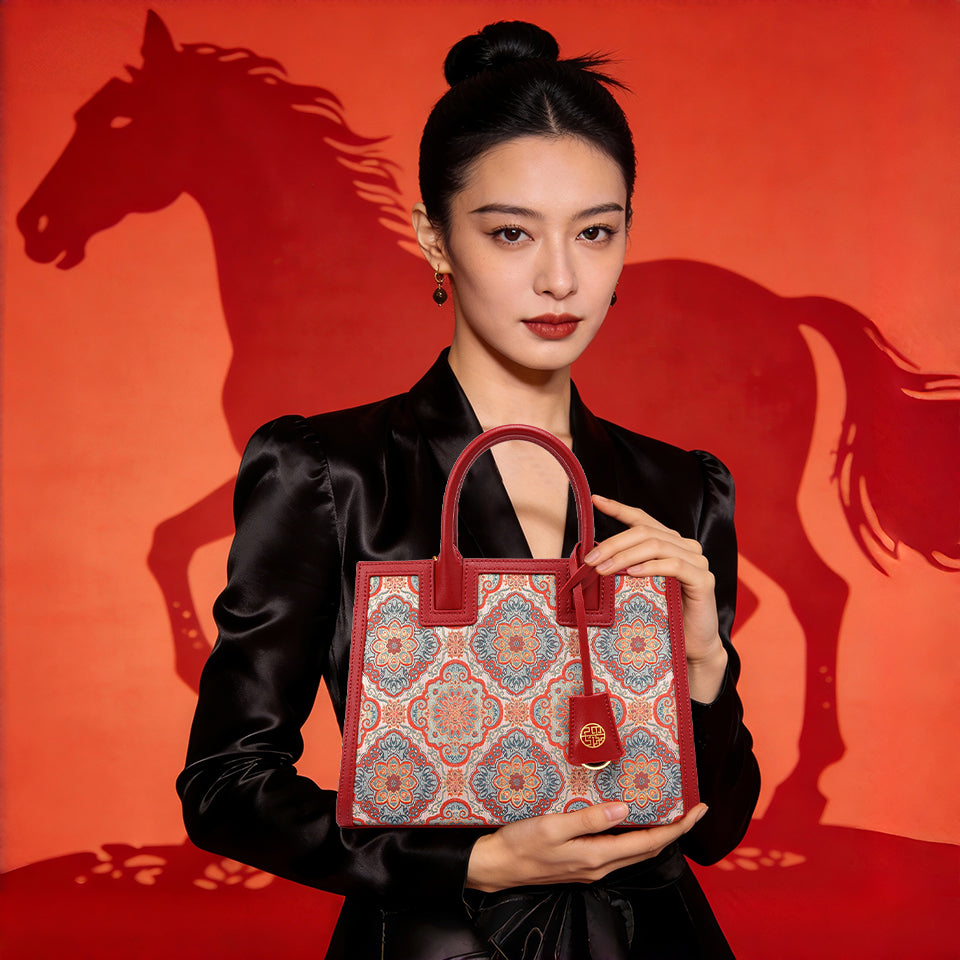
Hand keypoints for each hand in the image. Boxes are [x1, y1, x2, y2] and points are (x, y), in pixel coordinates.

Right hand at [465, 801, 707, 891]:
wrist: (495, 866)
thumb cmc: (520, 845)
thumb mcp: (552, 827)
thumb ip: (589, 819)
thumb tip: (624, 810)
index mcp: (596, 857)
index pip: (648, 842)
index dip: (677, 827)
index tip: (698, 810)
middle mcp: (599, 865)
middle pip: (647, 848)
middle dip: (674, 829)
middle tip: (692, 808)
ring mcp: (590, 867)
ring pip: (634, 850)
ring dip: (656, 833)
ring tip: (668, 811)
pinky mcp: (580, 863)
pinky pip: (618, 849)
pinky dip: (634, 835)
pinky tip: (630, 820)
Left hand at [585, 495, 726, 701]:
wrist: (691, 646)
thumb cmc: (663, 616)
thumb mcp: (639, 587)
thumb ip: (626, 568)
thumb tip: (593, 559)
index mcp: (669, 543)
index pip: (642, 519)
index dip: (619, 508)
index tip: (595, 501)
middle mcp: (685, 546)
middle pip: (644, 532)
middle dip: (613, 543)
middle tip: (591, 560)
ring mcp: (697, 561)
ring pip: (656, 546)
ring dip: (625, 556)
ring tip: (603, 570)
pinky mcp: (704, 579)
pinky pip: (674, 566)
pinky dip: (650, 567)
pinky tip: (632, 574)